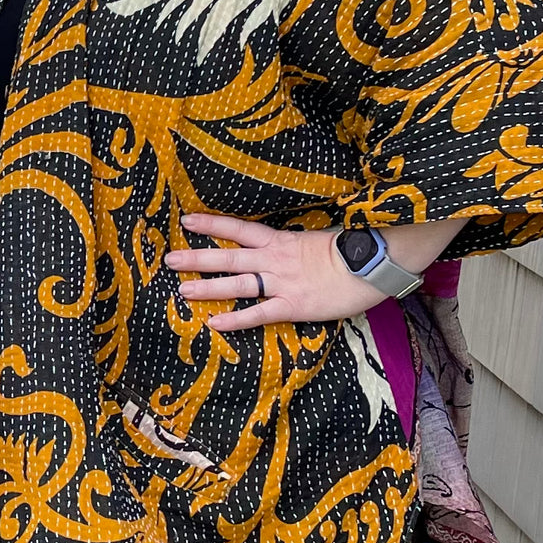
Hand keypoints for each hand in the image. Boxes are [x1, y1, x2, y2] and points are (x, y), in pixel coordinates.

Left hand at [165, 213, 383, 332]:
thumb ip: (297, 247)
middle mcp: (275, 260)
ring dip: (208, 287)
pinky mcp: (293, 305)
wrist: (373, 262)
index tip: (187, 220)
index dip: (212, 224)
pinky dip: (235, 319)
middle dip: (197, 258)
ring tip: (182, 290)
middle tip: (169, 259)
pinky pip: (258, 314)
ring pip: (237, 284)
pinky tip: (213, 323)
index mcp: (282, 241)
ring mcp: (282, 283)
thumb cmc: (352, 251)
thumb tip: (286, 249)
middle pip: (229, 257)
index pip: (239, 229)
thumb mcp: (319, 241)